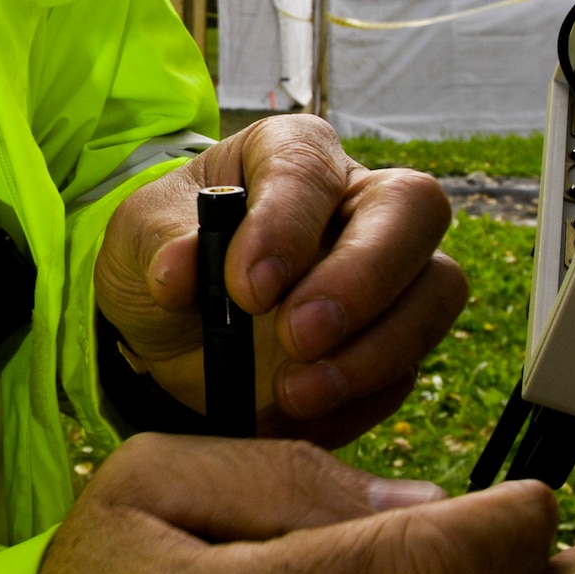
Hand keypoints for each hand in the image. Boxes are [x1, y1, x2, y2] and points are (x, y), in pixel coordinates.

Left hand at [94, 115, 466, 444]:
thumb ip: (160, 246)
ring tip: (293, 392)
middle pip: (413, 210)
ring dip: (373, 351)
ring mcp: (391, 272)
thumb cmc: (165, 256)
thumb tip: (177, 273)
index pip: (310, 170)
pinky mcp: (394, 341)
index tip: (246, 288)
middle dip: (363, 277)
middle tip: (298, 336)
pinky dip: (353, 403)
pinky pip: (405, 371)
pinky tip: (293, 419)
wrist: (169, 330)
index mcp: (291, 154)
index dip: (287, 225)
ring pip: (436, 291)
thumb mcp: (138, 238)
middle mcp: (358, 200)